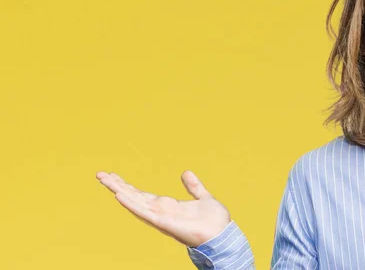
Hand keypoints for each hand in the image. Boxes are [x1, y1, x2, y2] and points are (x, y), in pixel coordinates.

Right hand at [96, 170, 230, 247]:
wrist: (223, 235)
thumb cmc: (214, 221)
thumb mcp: (203, 197)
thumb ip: (194, 187)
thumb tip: (186, 173)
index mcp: (167, 206)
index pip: (142, 194)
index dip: (128, 185)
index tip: (113, 175)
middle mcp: (160, 212)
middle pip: (134, 196)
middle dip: (117, 185)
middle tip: (100, 174)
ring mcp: (160, 217)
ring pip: (135, 202)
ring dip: (119, 190)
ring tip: (103, 179)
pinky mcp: (164, 223)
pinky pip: (144, 213)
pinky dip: (131, 204)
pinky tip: (119, 195)